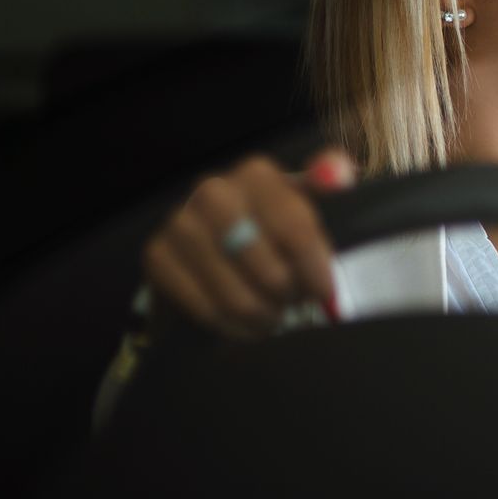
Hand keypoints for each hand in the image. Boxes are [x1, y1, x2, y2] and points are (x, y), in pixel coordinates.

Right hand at [141, 148, 357, 338]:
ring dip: (261, 315)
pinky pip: (203, 306)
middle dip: (286, 295)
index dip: (315, 270)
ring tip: (272, 318)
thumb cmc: (267, 226)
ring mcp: (179, 223)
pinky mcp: (156, 255)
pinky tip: (243, 325)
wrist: (208, 247)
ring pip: (236, 293)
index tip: (325, 295)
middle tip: (294, 306)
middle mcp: (213, 191)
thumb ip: (326, 179)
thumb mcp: (299, 202)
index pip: (296, 230)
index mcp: (256, 173)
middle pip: (267, 267)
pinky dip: (230, 324)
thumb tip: (341, 174)